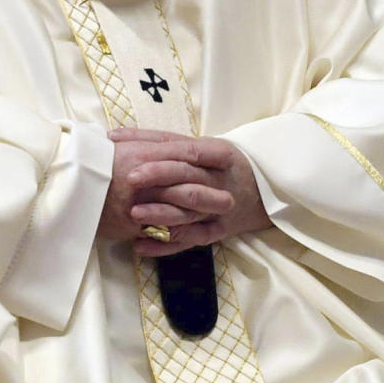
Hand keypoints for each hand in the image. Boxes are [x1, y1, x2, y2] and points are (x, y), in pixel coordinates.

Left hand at [99, 129, 269, 255]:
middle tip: (129, 180)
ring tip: (133, 215)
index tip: (132, 155)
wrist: (265, 191)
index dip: (160, 153)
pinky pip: (191, 240)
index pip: (187, 150)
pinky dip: (166, 245)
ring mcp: (221, 209)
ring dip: (160, 214)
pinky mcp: (219, 232)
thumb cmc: (222, 164)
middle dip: (158, 177)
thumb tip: (118, 137)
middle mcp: (221, 181)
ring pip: (190, 212)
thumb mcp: (204, 146)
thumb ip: (166, 142)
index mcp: (219, 153)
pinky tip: (142, 245)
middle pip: (188, 178)